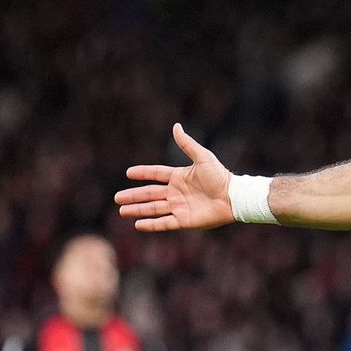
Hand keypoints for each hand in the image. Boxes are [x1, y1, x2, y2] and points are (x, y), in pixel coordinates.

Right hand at [116, 124, 234, 231]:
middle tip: (117, 198)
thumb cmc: (220, 176)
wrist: (233, 197)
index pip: (156, 174)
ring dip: (138, 210)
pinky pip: (164, 223)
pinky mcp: (185, 221)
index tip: (128, 173)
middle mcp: (177, 192)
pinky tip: (138, 225)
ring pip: (153, 209)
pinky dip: (151, 224)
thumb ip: (187, 144)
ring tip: (122, 211)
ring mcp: (180, 207)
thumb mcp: (202, 157)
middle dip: (133, 196)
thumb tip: (176, 126)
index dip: (143, 173)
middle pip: (150, 194)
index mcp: (179, 177)